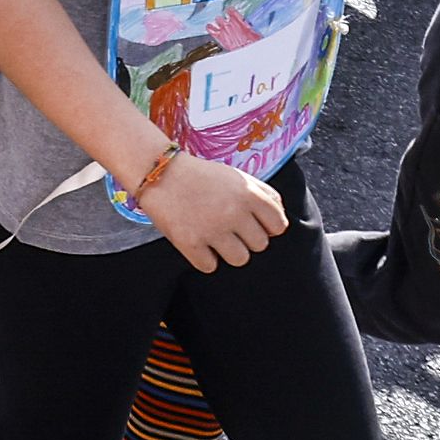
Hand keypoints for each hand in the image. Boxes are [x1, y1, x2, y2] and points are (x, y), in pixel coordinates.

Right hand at [136, 150, 283, 271]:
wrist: (158, 172)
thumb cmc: (201, 176)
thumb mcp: (237, 176)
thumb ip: (264, 195)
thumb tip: (280, 219)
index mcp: (249, 193)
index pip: (279, 226)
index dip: (267, 227)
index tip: (252, 224)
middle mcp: (234, 212)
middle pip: (260, 245)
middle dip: (246, 238)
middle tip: (228, 227)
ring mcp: (212, 229)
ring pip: (240, 259)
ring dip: (228, 251)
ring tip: (214, 236)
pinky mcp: (190, 243)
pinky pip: (210, 266)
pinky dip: (204, 258)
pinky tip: (197, 243)